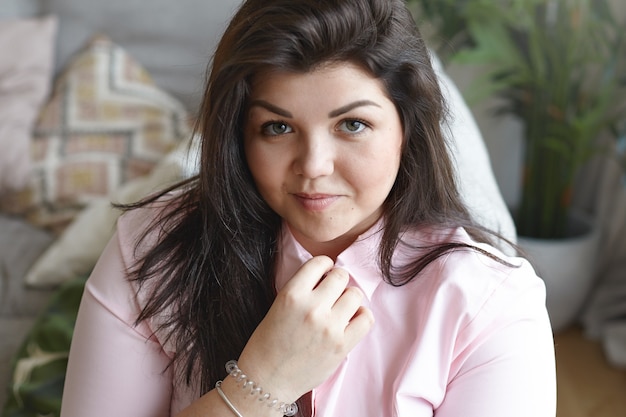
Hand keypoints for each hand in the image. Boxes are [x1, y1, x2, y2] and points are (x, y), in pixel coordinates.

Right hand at [237, 256, 373, 401]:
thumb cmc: (268, 344)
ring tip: (340, 308)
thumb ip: (302, 290)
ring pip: (355, 295)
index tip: (326, 271)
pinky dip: (361, 316)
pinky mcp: (341, 345)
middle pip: (341, 277)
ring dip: (349, 299)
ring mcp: (329, 327)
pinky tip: (351, 320)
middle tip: (332, 292)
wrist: (266, 380)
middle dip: (337, 282)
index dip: (325, 265)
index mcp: (291, 294)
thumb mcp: (278, 306)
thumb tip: (328, 277)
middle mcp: (312, 307)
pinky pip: (366, 318)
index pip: (319, 263)